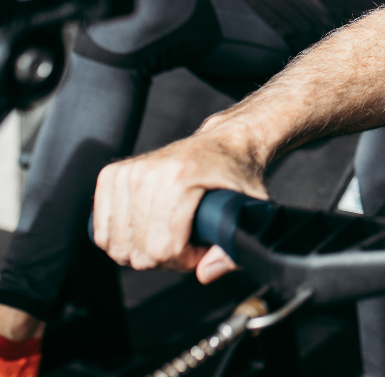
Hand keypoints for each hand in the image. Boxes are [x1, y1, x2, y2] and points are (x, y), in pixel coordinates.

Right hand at [93, 132, 268, 284]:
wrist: (224, 142)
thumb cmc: (236, 173)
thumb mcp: (252, 210)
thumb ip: (235, 249)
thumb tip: (205, 272)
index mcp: (180, 178)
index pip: (162, 247)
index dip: (184, 260)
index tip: (201, 248)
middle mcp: (149, 172)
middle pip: (139, 250)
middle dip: (165, 258)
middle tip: (187, 242)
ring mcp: (127, 172)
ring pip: (117, 244)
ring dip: (142, 251)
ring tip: (169, 236)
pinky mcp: (111, 175)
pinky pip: (102, 230)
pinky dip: (121, 240)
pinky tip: (146, 231)